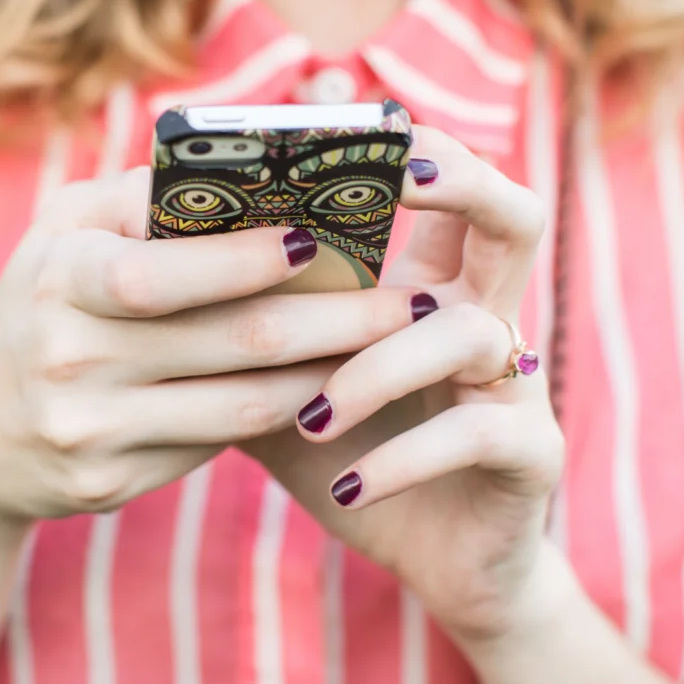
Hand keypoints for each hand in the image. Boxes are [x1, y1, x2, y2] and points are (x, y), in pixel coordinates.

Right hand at [0, 167, 420, 539]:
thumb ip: (144, 197)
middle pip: (234, 341)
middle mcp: (68, 358)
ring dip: (327, 373)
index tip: (332, 239)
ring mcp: (88, 431)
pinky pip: (219, 446)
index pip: (173, 268)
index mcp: (61, 277)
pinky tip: (324, 390)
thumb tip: (252, 168)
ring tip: (388, 348)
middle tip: (410, 303)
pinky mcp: (108, 484)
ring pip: (243, 405)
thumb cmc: (35, 306)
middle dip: (337, 320)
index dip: (259, 257)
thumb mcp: (62, 234)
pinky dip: (280, 414)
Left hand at [256, 128, 564, 643]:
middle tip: (401, 183)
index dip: (416, 148)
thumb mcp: (287, 387)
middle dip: (464, 184)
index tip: (360, 125)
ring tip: (315, 412)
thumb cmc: (353, 455)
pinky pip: (478, 434)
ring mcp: (515, 384)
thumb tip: (153, 279)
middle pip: (513, 218)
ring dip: (382, 365)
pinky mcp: (530, 454)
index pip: (445, 192)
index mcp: (433, 290)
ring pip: (473, 331)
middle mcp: (485, 320)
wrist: (431, 557)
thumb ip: (247, 333)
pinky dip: (405, 455)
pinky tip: (350, 485)